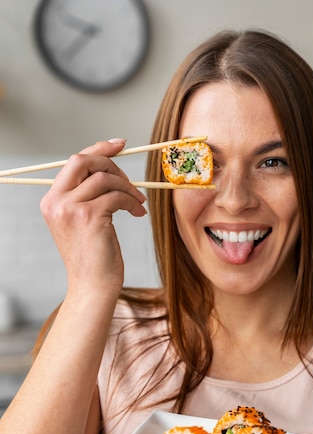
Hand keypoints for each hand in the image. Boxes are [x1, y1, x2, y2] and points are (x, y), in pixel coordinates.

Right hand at [40, 139, 146, 296]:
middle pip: (84, 160)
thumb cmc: (93, 257)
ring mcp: (70, 209)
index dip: (99, 148)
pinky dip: (131, 201)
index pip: (73, 162)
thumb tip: (111, 170)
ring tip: (138, 203)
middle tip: (131, 183)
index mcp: (52, 201)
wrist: (92, 286)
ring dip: (127, 188)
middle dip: (112, 164)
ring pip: (104, 178)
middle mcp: (56, 202)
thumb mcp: (83, 222)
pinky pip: (115, 196)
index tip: (120, 145)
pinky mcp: (88, 217)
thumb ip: (87, 197)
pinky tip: (137, 212)